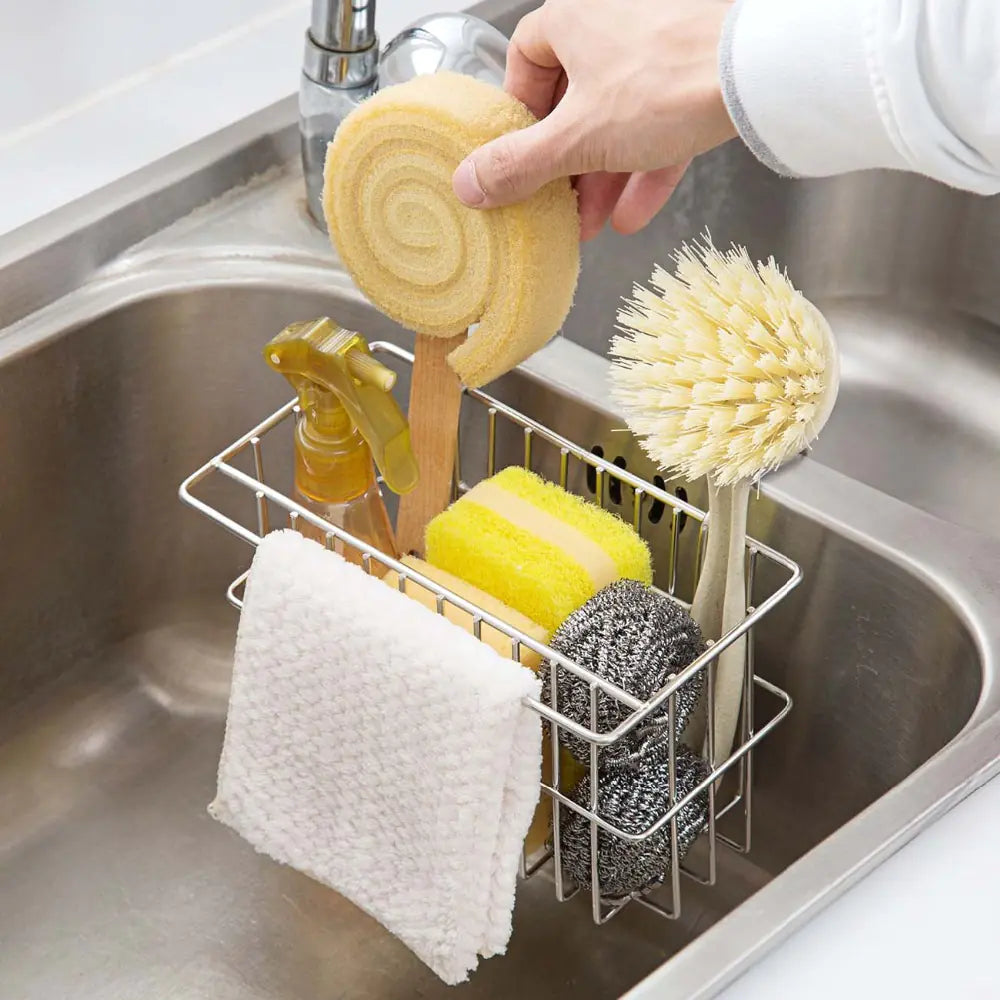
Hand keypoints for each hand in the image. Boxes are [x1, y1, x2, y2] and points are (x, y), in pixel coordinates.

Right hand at [452, 0, 735, 239]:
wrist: (760, 74)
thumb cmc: (668, 81)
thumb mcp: (577, 137)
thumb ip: (519, 164)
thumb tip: (469, 184)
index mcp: (574, 17)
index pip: (527, 59)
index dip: (522, 113)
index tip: (522, 153)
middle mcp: (615, 21)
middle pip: (575, 99)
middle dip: (568, 163)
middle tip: (559, 203)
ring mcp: (661, 46)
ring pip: (620, 117)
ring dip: (605, 175)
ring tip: (595, 221)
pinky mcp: (697, 74)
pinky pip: (661, 123)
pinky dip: (646, 166)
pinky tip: (636, 212)